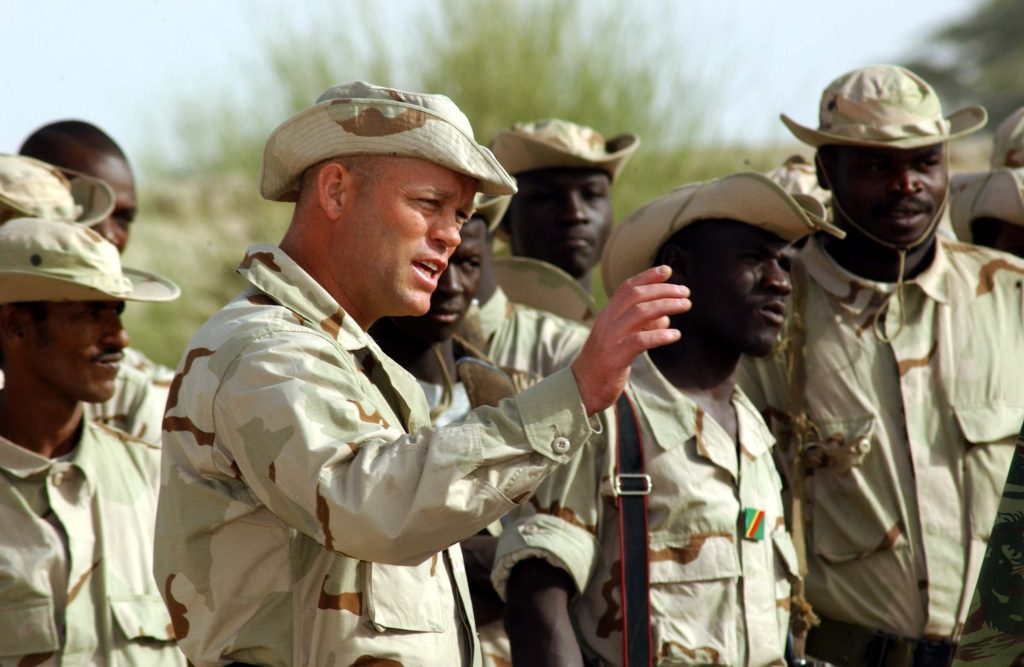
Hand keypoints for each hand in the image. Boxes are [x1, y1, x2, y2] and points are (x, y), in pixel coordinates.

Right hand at [571, 265, 689, 414]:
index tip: (668, 270)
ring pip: (640, 313)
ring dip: (666, 306)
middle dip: (664, 290)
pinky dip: (660, 335)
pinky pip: (640, 340)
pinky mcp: (616, 356)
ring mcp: (611, 338)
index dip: (648, 276)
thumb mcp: (621, 339)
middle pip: (637, 296)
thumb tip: (665, 318)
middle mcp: (607, 321)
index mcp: (607, 315)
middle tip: (685, 292)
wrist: (583, 387)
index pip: (627, 287)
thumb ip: (640, 326)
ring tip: (685, 306)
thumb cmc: (606, 363)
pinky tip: (675, 335)